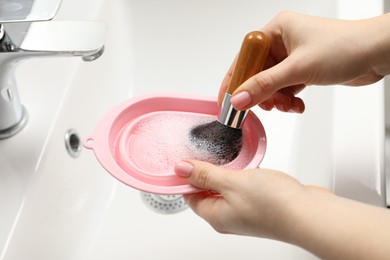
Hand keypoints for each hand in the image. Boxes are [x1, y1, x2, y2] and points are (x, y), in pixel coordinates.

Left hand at [174, 160, 307, 238]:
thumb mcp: (232, 182)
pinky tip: (245, 166)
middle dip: (204, 173)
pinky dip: (240, 176)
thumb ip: (206, 175)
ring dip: (224, 173)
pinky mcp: (260, 206)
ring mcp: (245, 213)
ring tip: (225, 156)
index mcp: (216, 216)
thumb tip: (181, 169)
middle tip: (204, 153)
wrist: (310, 214)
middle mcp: (229, 218)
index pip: (190, 196)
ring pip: (226, 190)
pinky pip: (242, 189)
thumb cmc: (274, 205)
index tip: (185, 158)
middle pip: (207, 193)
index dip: (186, 177)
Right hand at [219, 12, 389, 111]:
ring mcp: (293, 56)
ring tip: (287, 105)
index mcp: (277, 30)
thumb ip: (265, 85)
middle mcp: (283, 42)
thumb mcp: (298, 68)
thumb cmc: (345, 47)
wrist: (378, 53)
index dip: (234, 79)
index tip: (227, 99)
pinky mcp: (303, 69)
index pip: (245, 56)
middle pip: (257, 73)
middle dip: (261, 93)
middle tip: (264, 107)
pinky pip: (285, 87)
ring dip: (277, 98)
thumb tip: (239, 98)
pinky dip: (288, 99)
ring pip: (271, 83)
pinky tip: (297, 104)